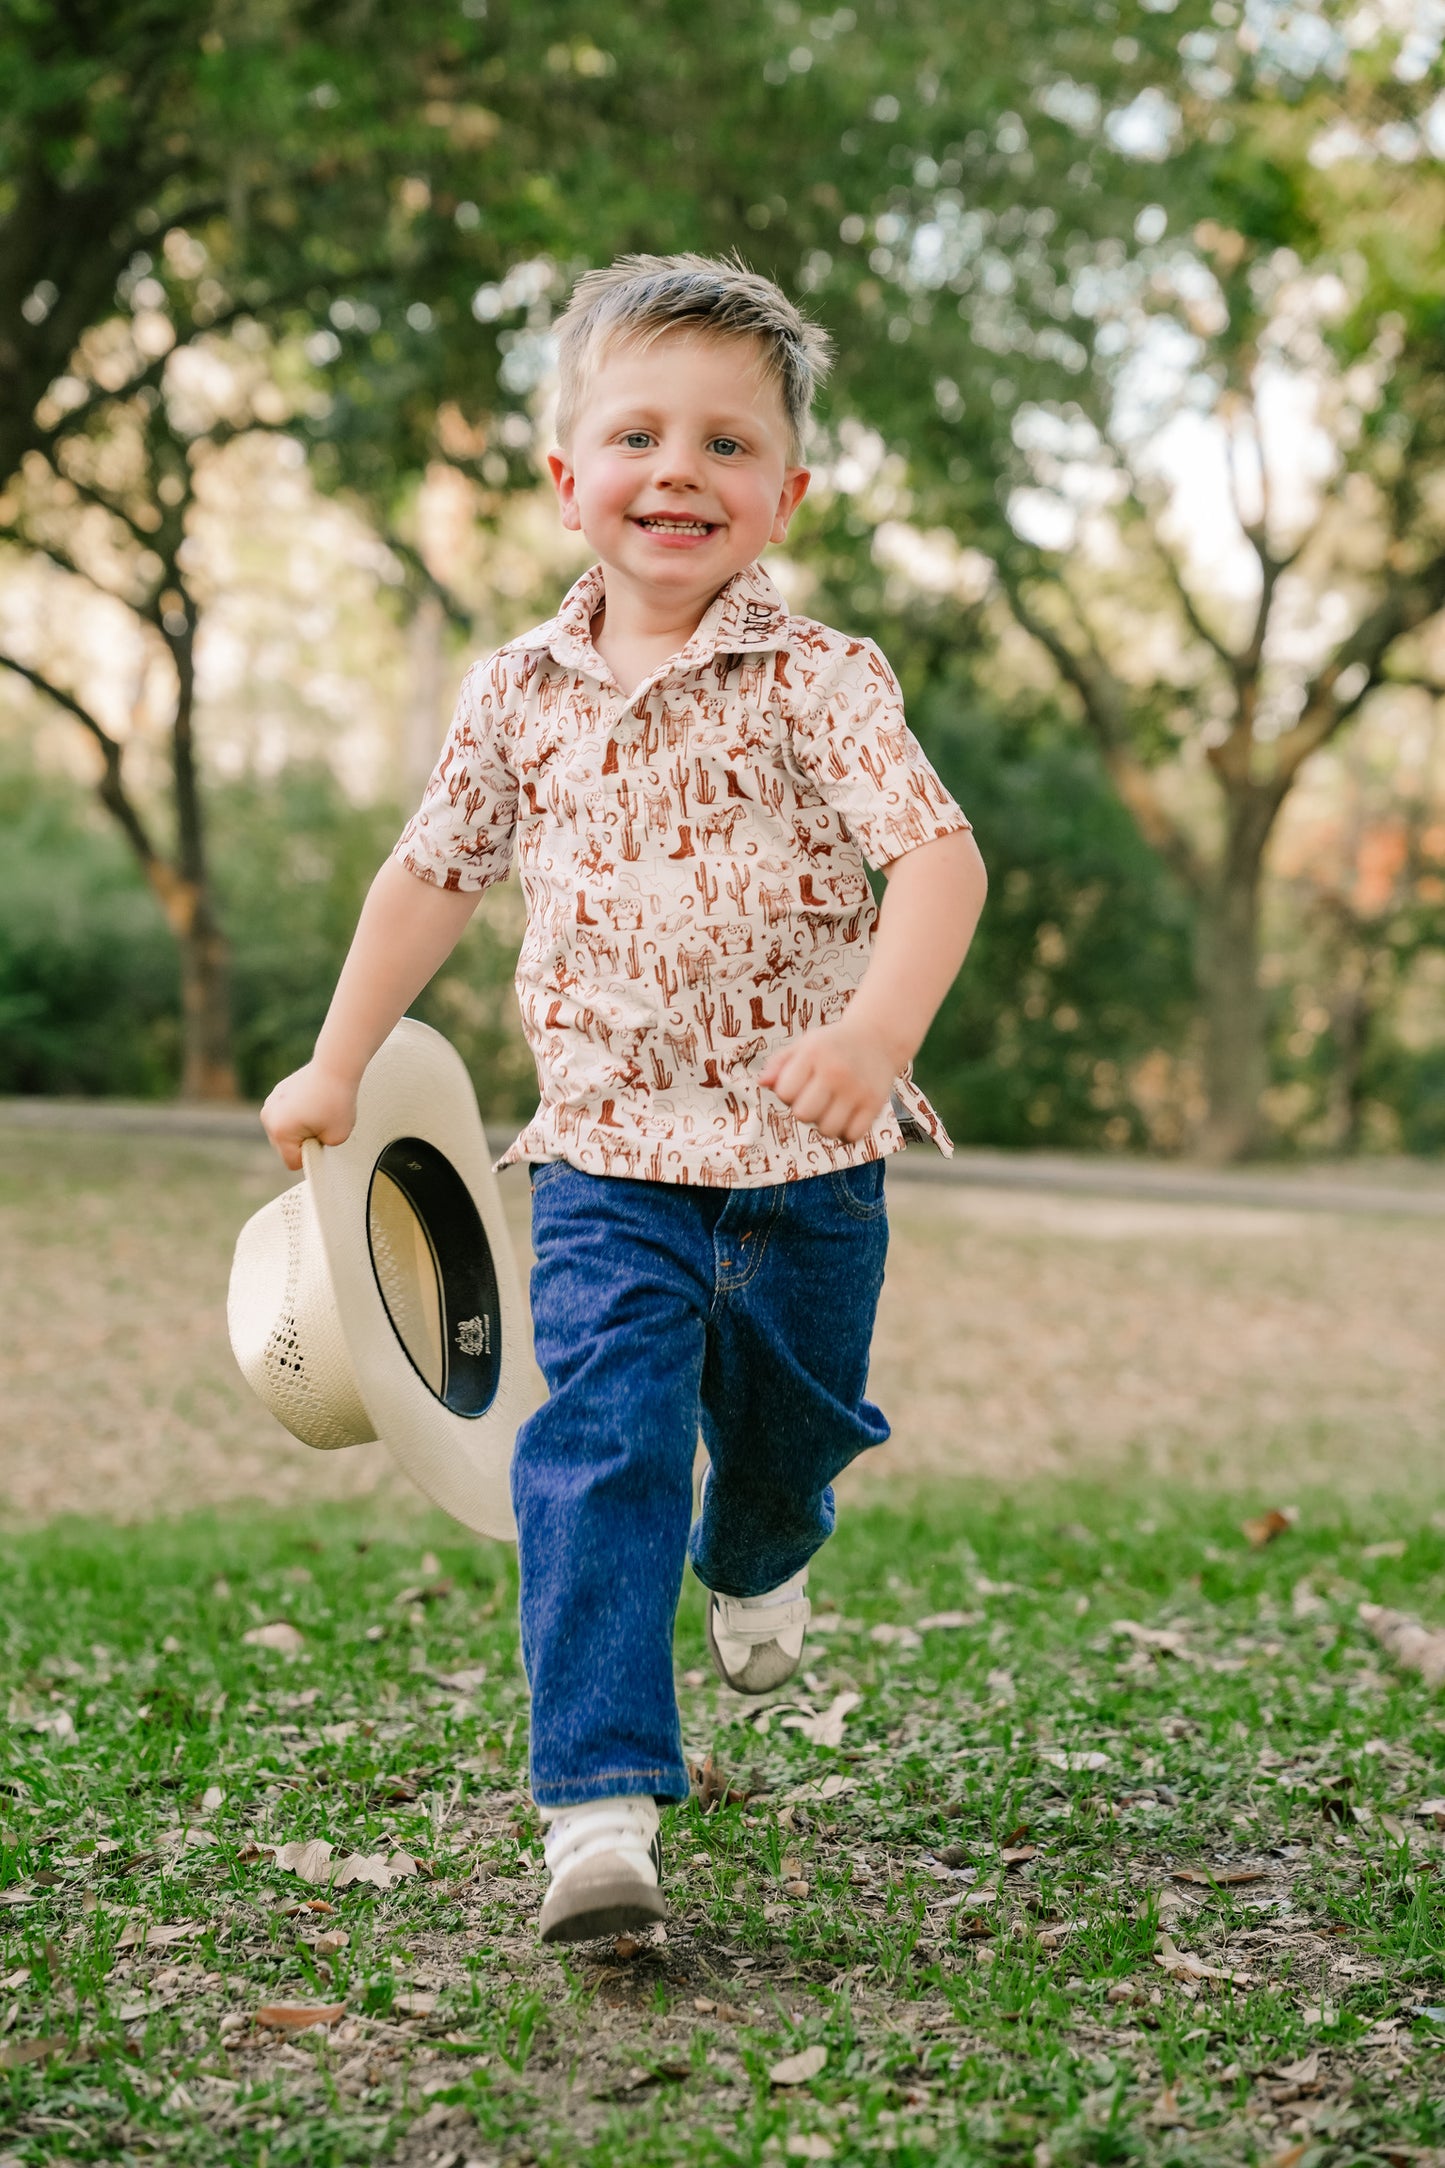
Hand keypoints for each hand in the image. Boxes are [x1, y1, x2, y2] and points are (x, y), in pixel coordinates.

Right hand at [260, 1061, 359, 1171]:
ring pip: (285, 1132)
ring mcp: (270, 1104)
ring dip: (300, 1129)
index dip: (312, 1155)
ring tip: (318, 1113)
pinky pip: (286, 1116)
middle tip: (322, 1125)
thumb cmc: (337, 1099)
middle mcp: (269, 1117)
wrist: (335, 1066)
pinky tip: (312, 1104)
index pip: (293, 1162)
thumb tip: (312, 1148)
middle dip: (304, 1142)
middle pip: (285, 1148)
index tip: (322, 1139)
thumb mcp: (337, 1137)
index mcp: (280, 1131)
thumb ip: (321, 1150)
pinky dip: (298, 1115)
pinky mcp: (276, 1094)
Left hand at [758, 1020, 897, 1142]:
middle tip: (816, 1098)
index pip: (784, 1092)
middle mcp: (836, 1071)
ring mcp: (857, 1089)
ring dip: (825, 1124)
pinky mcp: (875, 1104)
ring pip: (827, 1130)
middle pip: (803, 1115)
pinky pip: (851, 1136)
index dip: (788, 1093)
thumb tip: (763, 1083)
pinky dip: (846, 1132)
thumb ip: (779, 1063)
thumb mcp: (804, 1044)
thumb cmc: (833, 1045)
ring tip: (831, 1107)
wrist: (878, 1038)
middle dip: (804, 1110)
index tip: (800, 1085)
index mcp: (814, 1053)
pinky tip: (847, 1116)